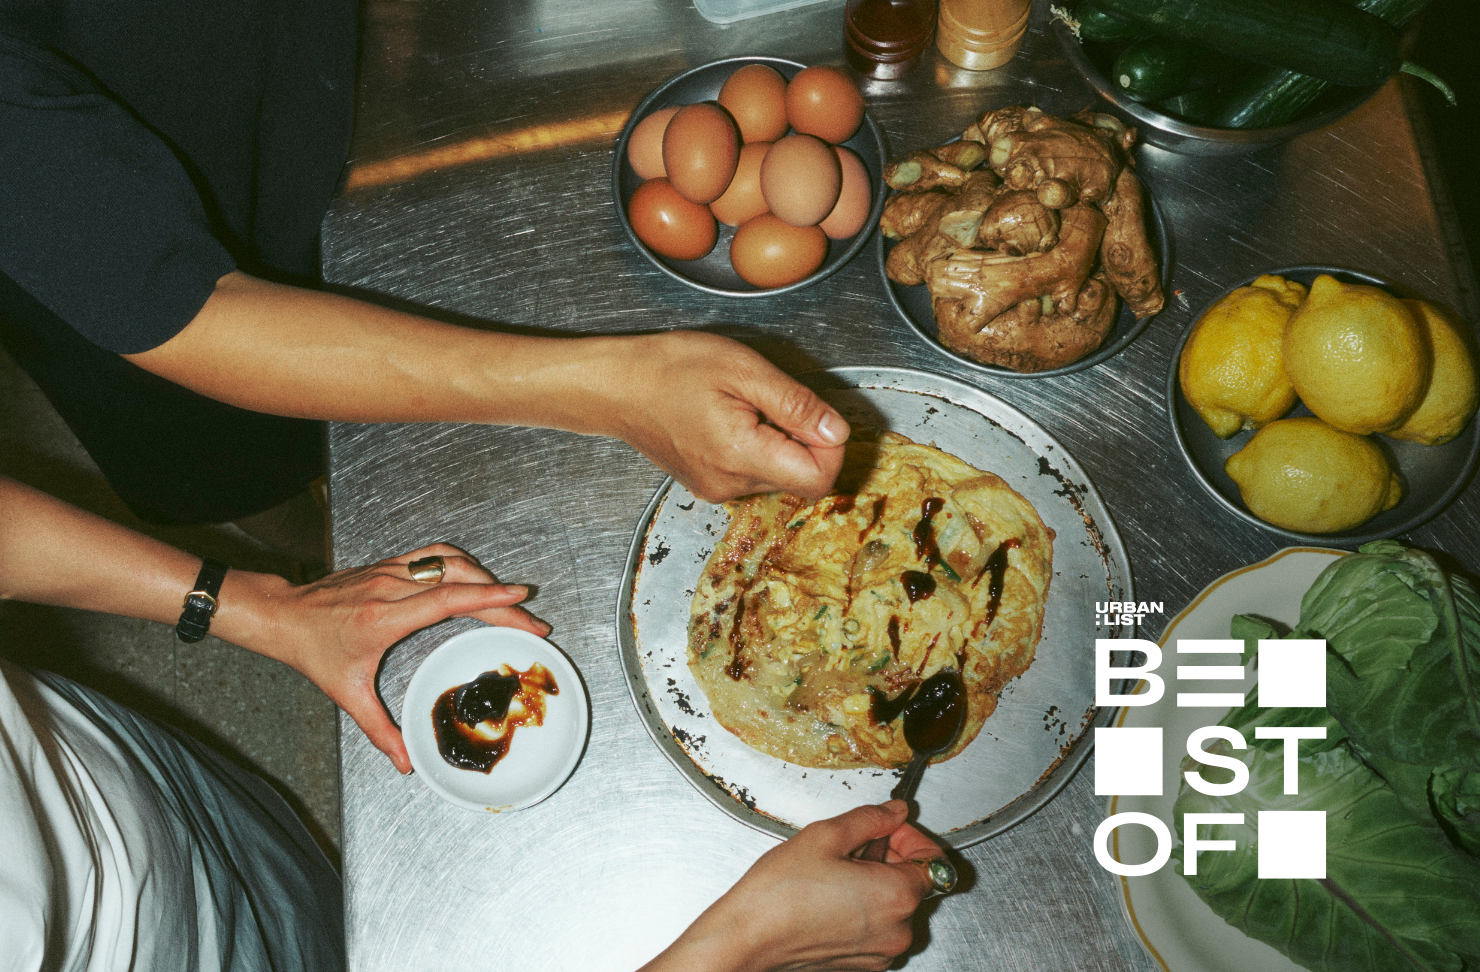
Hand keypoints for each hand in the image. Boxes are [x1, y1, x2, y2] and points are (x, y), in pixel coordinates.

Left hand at [215, 543, 548, 773]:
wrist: (283, 615)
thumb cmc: (312, 651)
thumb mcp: (346, 695)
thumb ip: (379, 730)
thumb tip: (404, 762)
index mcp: (383, 618)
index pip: (446, 600)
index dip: (488, 598)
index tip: (520, 599)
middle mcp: (390, 588)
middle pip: (459, 581)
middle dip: (501, 598)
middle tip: (530, 617)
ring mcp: (390, 570)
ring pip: (450, 561)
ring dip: (485, 578)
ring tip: (510, 601)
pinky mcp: (389, 563)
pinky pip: (435, 554)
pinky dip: (463, 564)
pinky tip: (476, 579)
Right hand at [605, 331, 849, 501]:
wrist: (616, 386)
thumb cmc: (670, 369)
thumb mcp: (743, 370)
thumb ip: (796, 404)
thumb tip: (837, 431)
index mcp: (741, 456)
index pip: (819, 479)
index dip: (832, 447)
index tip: (816, 415)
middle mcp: (730, 484)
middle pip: (800, 478)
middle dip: (803, 440)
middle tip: (772, 400)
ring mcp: (717, 489)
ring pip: (778, 476)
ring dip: (779, 442)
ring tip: (744, 407)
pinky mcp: (708, 485)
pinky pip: (752, 474)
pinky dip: (757, 448)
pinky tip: (731, 419)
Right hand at [642, 801, 940, 971]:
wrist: (747, 940)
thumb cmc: (779, 896)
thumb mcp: (825, 835)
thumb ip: (870, 818)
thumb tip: (894, 812)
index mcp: (895, 896)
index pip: (932, 860)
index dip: (910, 836)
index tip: (888, 827)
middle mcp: (896, 931)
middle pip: (913, 883)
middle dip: (889, 857)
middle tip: (853, 844)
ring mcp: (881, 953)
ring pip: (893, 906)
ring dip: (874, 882)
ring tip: (835, 870)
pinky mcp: (863, 965)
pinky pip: (876, 928)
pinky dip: (863, 908)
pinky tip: (830, 895)